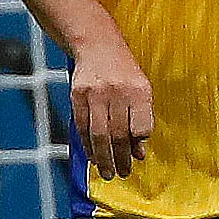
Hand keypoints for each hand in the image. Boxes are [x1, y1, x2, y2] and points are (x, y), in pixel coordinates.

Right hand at [65, 40, 157, 181]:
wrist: (97, 45)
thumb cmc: (124, 72)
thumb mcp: (141, 90)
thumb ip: (141, 120)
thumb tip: (139, 153)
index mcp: (139, 90)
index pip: (141, 127)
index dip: (138, 143)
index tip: (136, 156)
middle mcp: (117, 91)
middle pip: (118, 134)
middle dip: (120, 159)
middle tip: (122, 173)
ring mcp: (95, 93)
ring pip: (98, 134)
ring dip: (103, 158)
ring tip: (107, 173)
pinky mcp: (77, 95)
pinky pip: (82, 127)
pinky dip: (87, 146)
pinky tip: (93, 157)